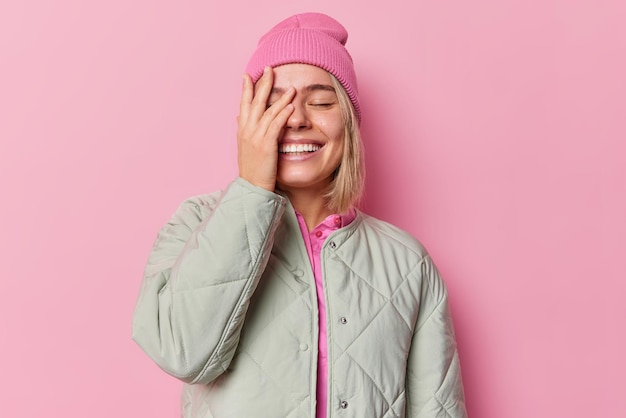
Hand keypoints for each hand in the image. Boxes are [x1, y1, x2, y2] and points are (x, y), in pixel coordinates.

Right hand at [237, 66, 295, 191]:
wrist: (252, 187)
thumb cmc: (252, 169)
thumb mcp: (245, 147)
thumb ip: (244, 131)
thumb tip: (240, 118)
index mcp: (242, 130)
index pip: (243, 104)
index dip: (246, 89)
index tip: (248, 75)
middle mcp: (247, 130)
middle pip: (255, 102)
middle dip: (263, 84)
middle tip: (269, 69)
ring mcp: (256, 137)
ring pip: (268, 111)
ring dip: (280, 97)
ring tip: (290, 87)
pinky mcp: (266, 144)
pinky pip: (276, 125)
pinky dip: (283, 114)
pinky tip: (290, 106)